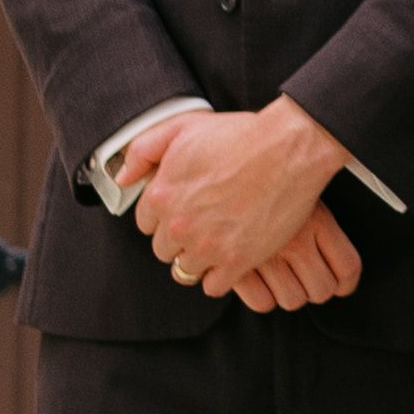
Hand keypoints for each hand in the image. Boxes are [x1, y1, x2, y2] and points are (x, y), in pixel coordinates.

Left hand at [131, 103, 360, 302]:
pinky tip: (232, 257)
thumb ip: (143, 150)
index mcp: (161, 195)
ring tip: (220, 240)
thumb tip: (123, 177)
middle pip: (165, 250)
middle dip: (181, 238)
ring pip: (186, 270)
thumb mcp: (184, 127)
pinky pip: (213, 286)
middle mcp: (178, 225)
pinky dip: (221, 276)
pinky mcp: (236, 261)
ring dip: (200, 258)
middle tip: (206, 223)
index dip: (167, 215)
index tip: (187, 208)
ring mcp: (207, 246)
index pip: (147, 223)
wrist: (290, 148)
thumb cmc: (241, 135)